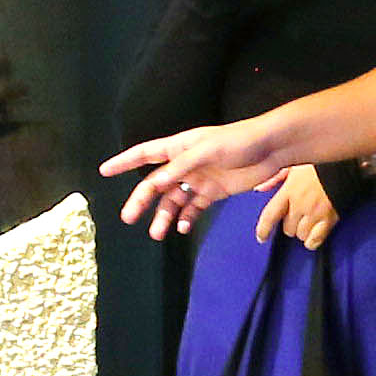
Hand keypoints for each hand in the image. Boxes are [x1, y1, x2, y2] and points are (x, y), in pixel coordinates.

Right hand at [105, 114, 310, 234]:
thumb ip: (179, 167)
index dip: (124, 162)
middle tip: (128, 218)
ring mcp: (199, 179)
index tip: (104, 171)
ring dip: (164, 216)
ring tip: (158, 234)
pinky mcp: (214, 192)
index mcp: (179, 147)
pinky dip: (186, 218)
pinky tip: (181, 228)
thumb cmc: (239, 141)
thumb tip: (155, 184)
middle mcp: (185, 163)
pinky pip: (194, 207)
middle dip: (142, 201)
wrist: (271, 149)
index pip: (145, 154)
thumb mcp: (206, 151)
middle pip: (156, 184)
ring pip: (174, 200)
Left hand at [254, 164, 342, 247]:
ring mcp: (315, 213)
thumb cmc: (319, 164)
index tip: (261, 237)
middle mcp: (300, 204)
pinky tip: (314, 235)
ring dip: (302, 231)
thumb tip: (259, 188)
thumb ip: (275, 178)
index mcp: (289, 190)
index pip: (270, 215)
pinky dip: (313, 241)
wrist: (345, 165)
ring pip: (301, 235)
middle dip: (290, 224)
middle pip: (287, 229)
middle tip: (298, 215)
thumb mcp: (293, 165)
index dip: (263, 229)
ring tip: (308, 221)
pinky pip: (316, 239)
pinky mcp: (330, 219)